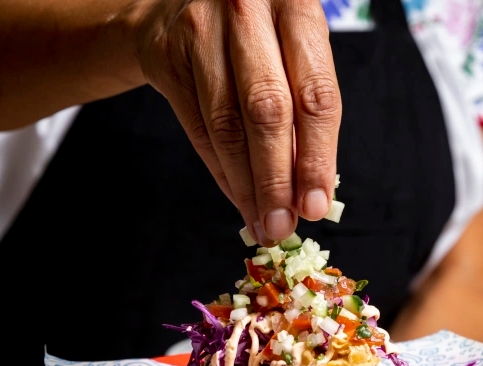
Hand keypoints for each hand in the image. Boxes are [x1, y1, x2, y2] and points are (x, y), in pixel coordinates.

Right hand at [131, 0, 341, 243]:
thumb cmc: (257, 32)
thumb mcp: (294, 49)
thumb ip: (306, 107)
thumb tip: (311, 190)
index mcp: (295, 4)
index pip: (314, 94)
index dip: (316, 157)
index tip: (317, 205)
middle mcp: (247, 9)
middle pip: (266, 111)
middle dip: (276, 180)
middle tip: (282, 226)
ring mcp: (199, 29)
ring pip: (225, 125)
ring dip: (246, 185)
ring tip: (262, 223)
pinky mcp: (165, 53)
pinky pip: (196, 127)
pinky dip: (220, 170)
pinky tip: (238, 198)